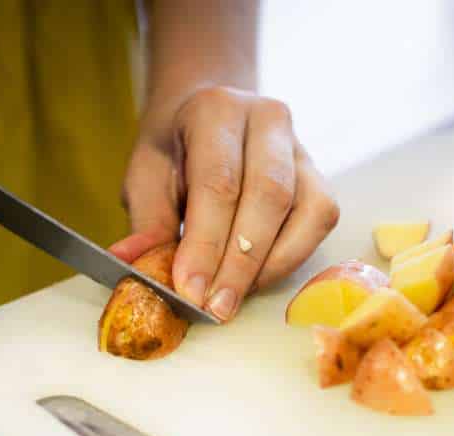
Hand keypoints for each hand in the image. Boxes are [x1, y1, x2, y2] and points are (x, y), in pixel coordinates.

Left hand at [111, 86, 338, 321]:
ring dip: (270, 265)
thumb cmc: (174, 149)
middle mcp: (267, 119)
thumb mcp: (146, 175)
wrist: (206, 114)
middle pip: (268, 196)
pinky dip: (292, 257)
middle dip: (240, 263)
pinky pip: (320, 220)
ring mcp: (300, 145)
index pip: (218, 182)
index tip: (190, 290)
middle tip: (215, 307)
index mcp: (215, 110)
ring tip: (234, 298)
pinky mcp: (319, 174)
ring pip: (306, 211)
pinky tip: (258, 278)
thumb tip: (134, 266)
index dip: (206, 244)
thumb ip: (147, 222)